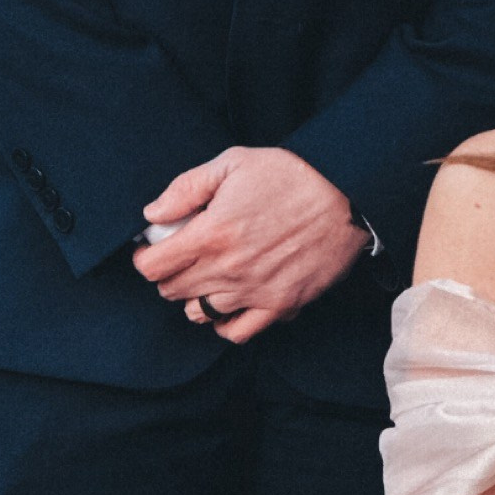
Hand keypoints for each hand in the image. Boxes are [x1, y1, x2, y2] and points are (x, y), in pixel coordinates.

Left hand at [133, 146, 367, 342]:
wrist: (347, 195)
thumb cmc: (292, 175)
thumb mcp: (233, 163)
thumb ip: (186, 188)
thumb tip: (153, 214)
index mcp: (212, 233)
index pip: (153, 266)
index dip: (146, 257)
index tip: (153, 248)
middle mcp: (228, 269)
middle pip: (171, 291)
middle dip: (168, 274)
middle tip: (181, 257)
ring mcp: (254, 291)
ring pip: (198, 312)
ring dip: (194, 296)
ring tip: (205, 277)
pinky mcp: (280, 305)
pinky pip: (236, 332)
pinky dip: (223, 323)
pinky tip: (226, 304)